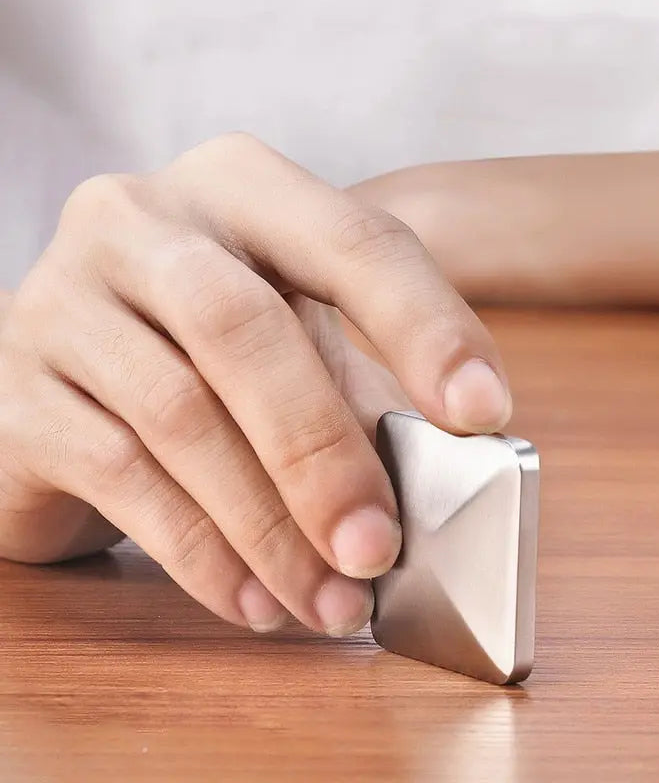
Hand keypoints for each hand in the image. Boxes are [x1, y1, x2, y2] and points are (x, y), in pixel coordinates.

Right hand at [0, 134, 511, 635]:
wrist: (66, 368)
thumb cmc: (206, 348)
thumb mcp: (292, 341)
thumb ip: (357, 390)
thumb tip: (443, 480)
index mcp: (239, 188)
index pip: (353, 240)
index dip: (425, 325)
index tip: (482, 414)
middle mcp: (141, 223)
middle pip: (245, 330)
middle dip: (323, 452)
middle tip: (379, 547)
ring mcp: (65, 301)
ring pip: (180, 415)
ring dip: (268, 527)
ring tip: (329, 599)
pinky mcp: (19, 394)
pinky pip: (121, 477)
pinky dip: (201, 553)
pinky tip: (254, 600)